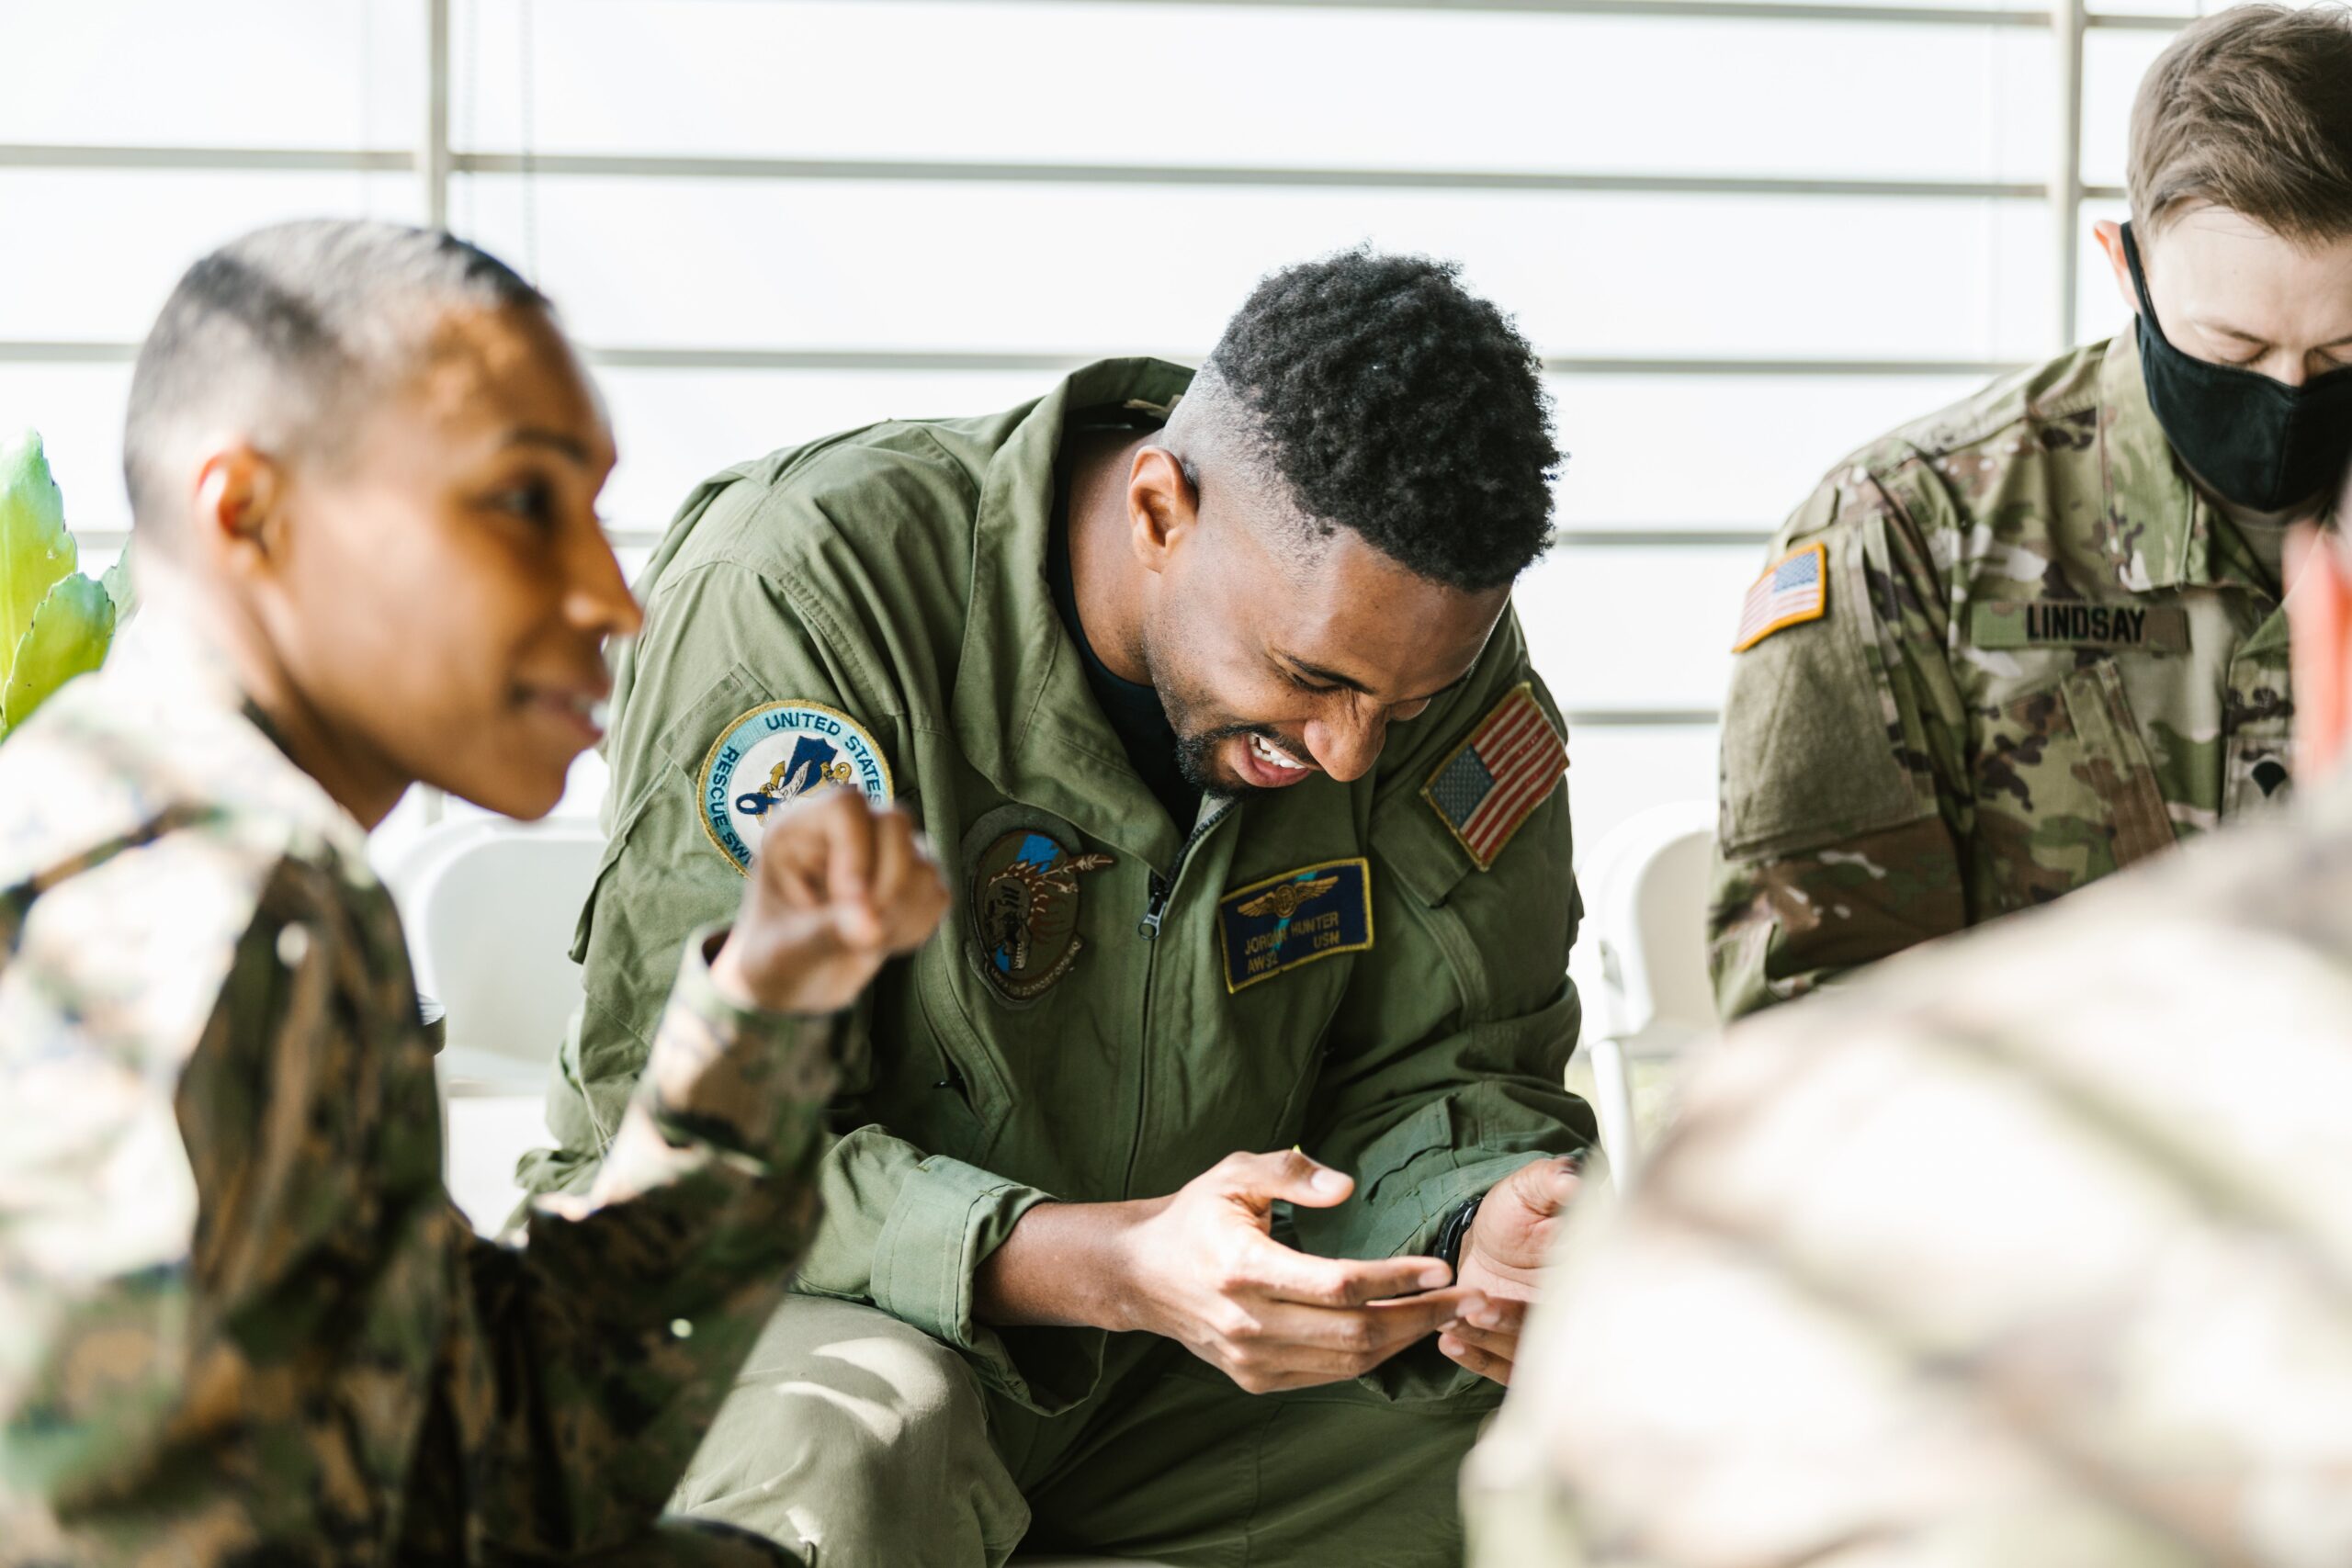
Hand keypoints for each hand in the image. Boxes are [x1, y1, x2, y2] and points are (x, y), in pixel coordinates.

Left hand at [711, 788, 948, 1014]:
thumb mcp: (784, 948)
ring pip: (924, 863)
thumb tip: (873, 928)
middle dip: (888, 885)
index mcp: (799, 829)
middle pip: (896, 823)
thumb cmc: (773, 957)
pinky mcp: (913, 882)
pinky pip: (937, 895)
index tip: (849, 905)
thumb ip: (824, 932)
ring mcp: (885, 852)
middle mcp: (847, 831)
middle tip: (862, 934)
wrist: (793, 979)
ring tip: (862, 943)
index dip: (857, 852)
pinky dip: (916, 927)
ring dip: (901, 914)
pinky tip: (882, 942)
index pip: (845, 806)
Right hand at [1111, 1150, 1484, 1393]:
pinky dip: (1371, 1356)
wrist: (1142, 1275)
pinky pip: (1329, 1374)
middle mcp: (1248, 1323)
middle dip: (1421, 1316)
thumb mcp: (1236, 1173)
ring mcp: (1251, 1359)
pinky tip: (1399, 1332)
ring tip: (1445, 1315)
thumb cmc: (1196, 1216)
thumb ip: (1292, 1173)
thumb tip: (1346, 1188)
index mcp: (1243, 1269)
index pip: (1338, 1284)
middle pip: (1354, 1331)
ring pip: (1348, 1361)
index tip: (1442, 1267)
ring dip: (1404, 1340)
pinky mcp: (1255, 1379)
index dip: (1397, 1278)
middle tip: (1468, 1299)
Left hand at [1438, 1155, 1580, 1385]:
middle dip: (1514, 1325)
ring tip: (1451, 1321)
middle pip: (1559, 1334)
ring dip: (1490, 1341)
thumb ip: (1553, 1181)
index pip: (1591, 1293)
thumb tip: (1571, 1178)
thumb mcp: (1533, 1188)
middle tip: (1477, 1310)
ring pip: (1529, 1355)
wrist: (1494, 1241)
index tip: (1506, 1294)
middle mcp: (1580, 1311)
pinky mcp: (1523, 1354)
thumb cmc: (1519, 1210)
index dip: (1556, 1298)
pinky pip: (1507, 1370)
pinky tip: (1450, 1342)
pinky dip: (1479, 1360)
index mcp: (1593, 1271)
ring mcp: (1552, 1338)